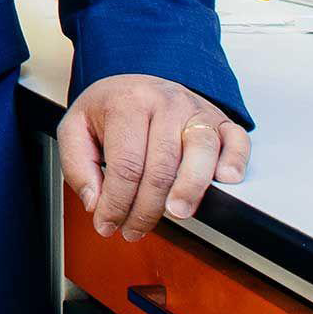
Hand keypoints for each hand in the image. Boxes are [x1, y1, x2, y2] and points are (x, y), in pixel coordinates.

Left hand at [58, 74, 248, 241]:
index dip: (117, 203)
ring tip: (176, 213)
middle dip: (147, 209)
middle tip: (133, 229)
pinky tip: (224, 181)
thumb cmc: (110, 110)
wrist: (136, 83)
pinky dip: (235, 162)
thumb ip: (77, 166)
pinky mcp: (219, 119)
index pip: (126, 165)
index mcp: (128, 103)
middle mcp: (165, 102)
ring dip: (190, 189)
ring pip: (201, 151)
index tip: (107, 225)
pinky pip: (236, 140)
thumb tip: (95, 202)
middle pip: (162, 166)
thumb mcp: (75, 129)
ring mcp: (196, 109)